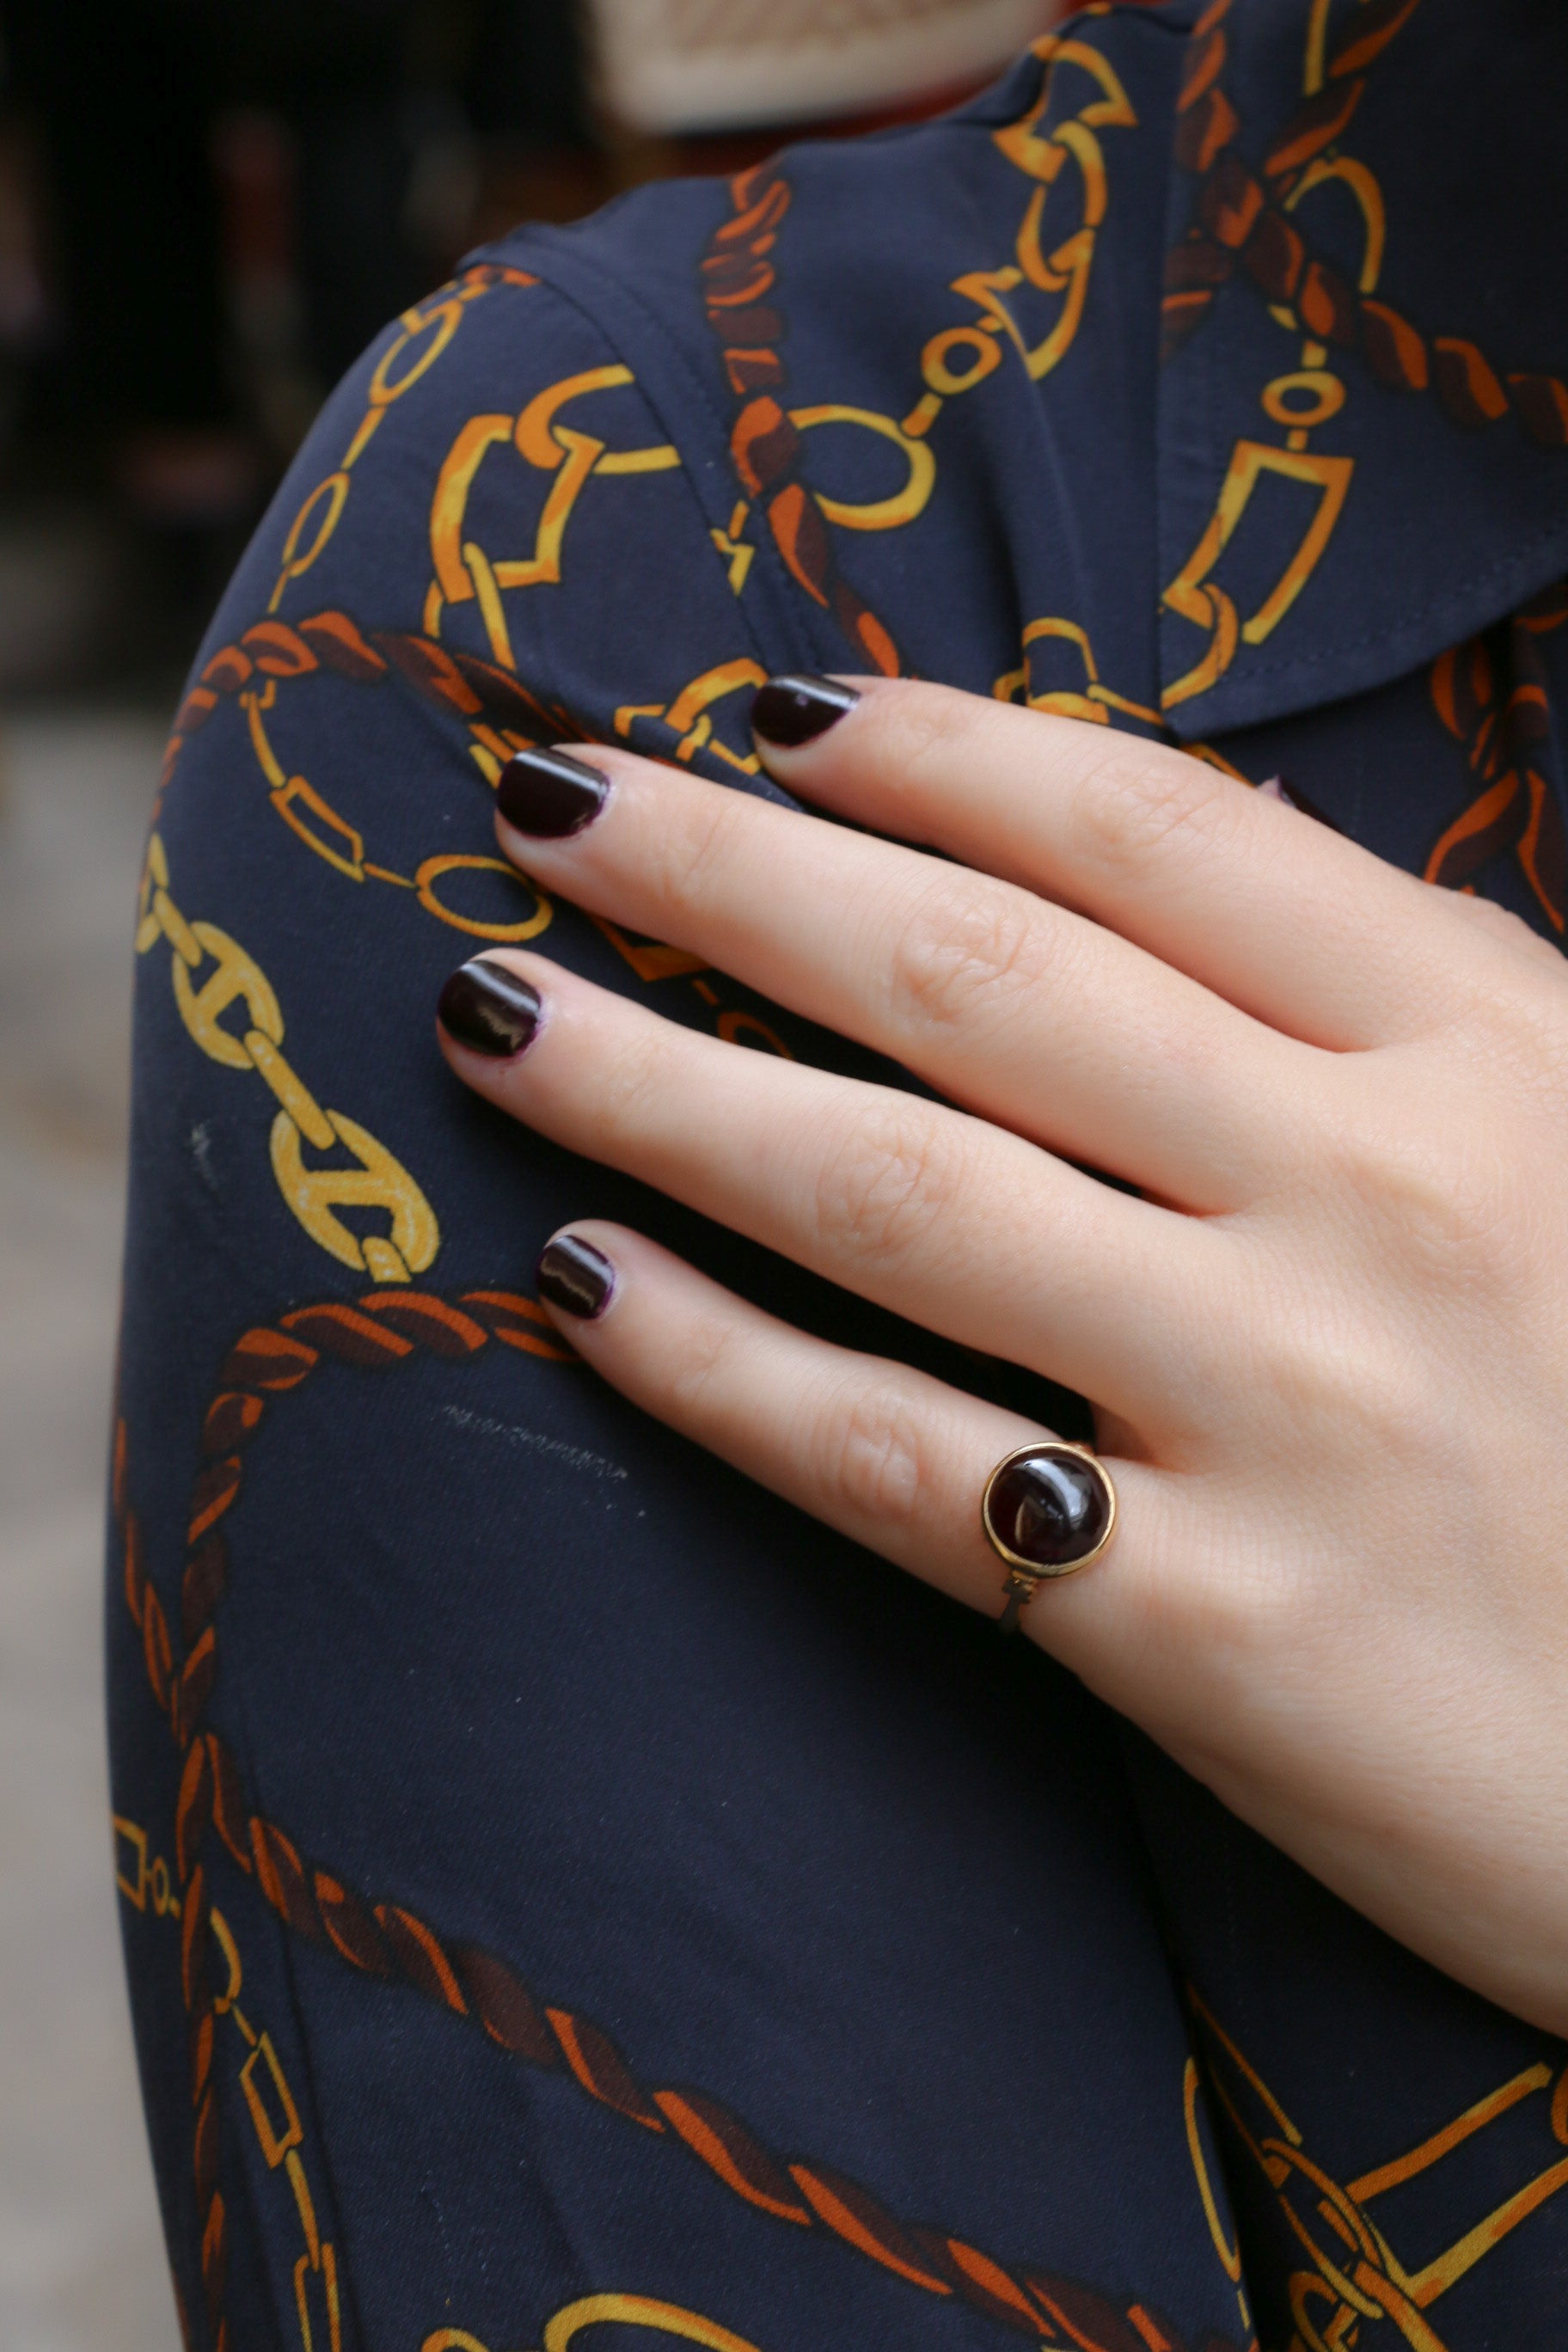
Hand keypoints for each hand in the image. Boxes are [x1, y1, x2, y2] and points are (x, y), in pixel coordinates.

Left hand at [435, 676, 1567, 2036]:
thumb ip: (1410, 988)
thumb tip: (1180, 832)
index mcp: (1490, 1052)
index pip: (1154, 837)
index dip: (936, 756)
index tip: (765, 720)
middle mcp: (1377, 1198)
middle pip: (975, 976)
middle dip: (726, 870)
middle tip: (550, 802)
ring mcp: (1285, 1412)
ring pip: (894, 1191)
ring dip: (655, 1085)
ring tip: (490, 1015)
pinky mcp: (1206, 1630)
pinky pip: (899, 1464)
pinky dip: (716, 1367)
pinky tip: (577, 1286)